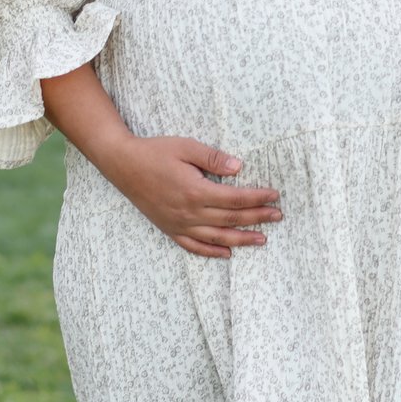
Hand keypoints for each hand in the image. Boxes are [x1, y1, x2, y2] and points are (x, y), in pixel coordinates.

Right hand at [102, 136, 281, 258]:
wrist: (123, 165)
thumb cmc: (155, 152)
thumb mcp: (186, 147)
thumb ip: (213, 158)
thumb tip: (239, 167)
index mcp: (196, 191)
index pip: (235, 198)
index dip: (257, 198)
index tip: (274, 195)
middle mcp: (189, 212)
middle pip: (231, 218)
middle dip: (257, 218)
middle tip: (277, 216)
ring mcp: (179, 224)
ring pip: (217, 237)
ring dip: (241, 239)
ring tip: (261, 239)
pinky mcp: (169, 228)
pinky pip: (194, 246)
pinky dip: (212, 252)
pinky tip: (227, 254)